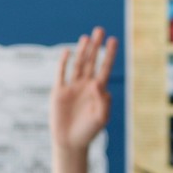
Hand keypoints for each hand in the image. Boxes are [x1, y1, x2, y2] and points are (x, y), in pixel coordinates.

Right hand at [50, 27, 117, 152]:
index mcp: (97, 90)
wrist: (70, 142)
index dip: (109, 54)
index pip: (104, 67)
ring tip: (86, 37)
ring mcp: (72, 87)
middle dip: (96, 46)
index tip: (114, 40)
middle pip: (92, 61)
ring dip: (82, 50)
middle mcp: (85, 85)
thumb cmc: (88, 132)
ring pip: (78, 64)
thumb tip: (99, 85)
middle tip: (100, 30)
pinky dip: (63, 63)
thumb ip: (104, 103)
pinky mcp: (59, 92)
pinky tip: (67, 52)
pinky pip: (61, 74)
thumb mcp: (101, 118)